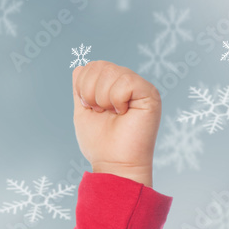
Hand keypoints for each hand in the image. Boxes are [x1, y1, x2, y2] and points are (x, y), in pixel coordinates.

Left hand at [72, 61, 161, 184]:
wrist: (114, 163)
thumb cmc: (100, 143)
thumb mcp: (83, 113)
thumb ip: (80, 90)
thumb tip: (79, 67)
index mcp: (113, 86)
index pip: (93, 66)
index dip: (83, 86)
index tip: (90, 108)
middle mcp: (128, 83)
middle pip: (99, 65)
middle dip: (90, 92)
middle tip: (100, 112)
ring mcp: (139, 87)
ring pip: (111, 72)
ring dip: (102, 98)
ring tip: (112, 113)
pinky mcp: (150, 94)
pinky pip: (125, 81)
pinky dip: (117, 100)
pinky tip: (123, 113)